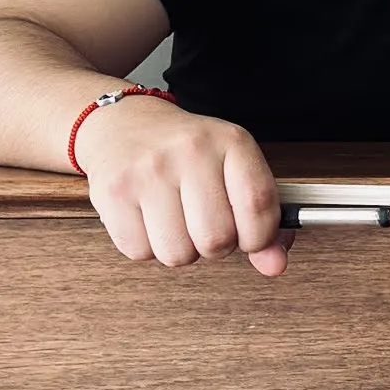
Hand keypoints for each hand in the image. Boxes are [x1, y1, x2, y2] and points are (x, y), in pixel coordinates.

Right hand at [73, 95, 290, 274]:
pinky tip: (148, 218)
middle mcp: (191, 150)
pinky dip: (147, 247)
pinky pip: (140, 252)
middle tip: (204, 223)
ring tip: (175, 220)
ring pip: (178, 254)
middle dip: (215, 246)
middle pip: (217, 239)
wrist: (125, 124)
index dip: (259, 236)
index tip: (250, 237)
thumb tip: (275, 265)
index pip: (259, 205)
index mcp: (231, 141)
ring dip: (181, 250)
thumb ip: (262, 219)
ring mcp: (149, 170)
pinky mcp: (114, 192)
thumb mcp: (234, 170)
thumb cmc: (187, 152)